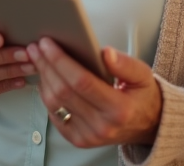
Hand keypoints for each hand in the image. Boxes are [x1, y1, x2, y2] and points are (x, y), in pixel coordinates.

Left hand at [27, 38, 162, 147]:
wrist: (147, 125)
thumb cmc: (142, 96)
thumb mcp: (143, 75)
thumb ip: (125, 64)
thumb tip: (105, 52)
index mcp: (119, 109)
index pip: (81, 82)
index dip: (61, 61)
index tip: (47, 44)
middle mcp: (101, 126)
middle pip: (63, 92)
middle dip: (46, 66)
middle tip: (36, 46)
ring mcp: (88, 136)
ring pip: (55, 104)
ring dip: (43, 78)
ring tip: (38, 58)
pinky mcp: (78, 140)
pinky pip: (54, 116)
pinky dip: (46, 95)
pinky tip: (46, 78)